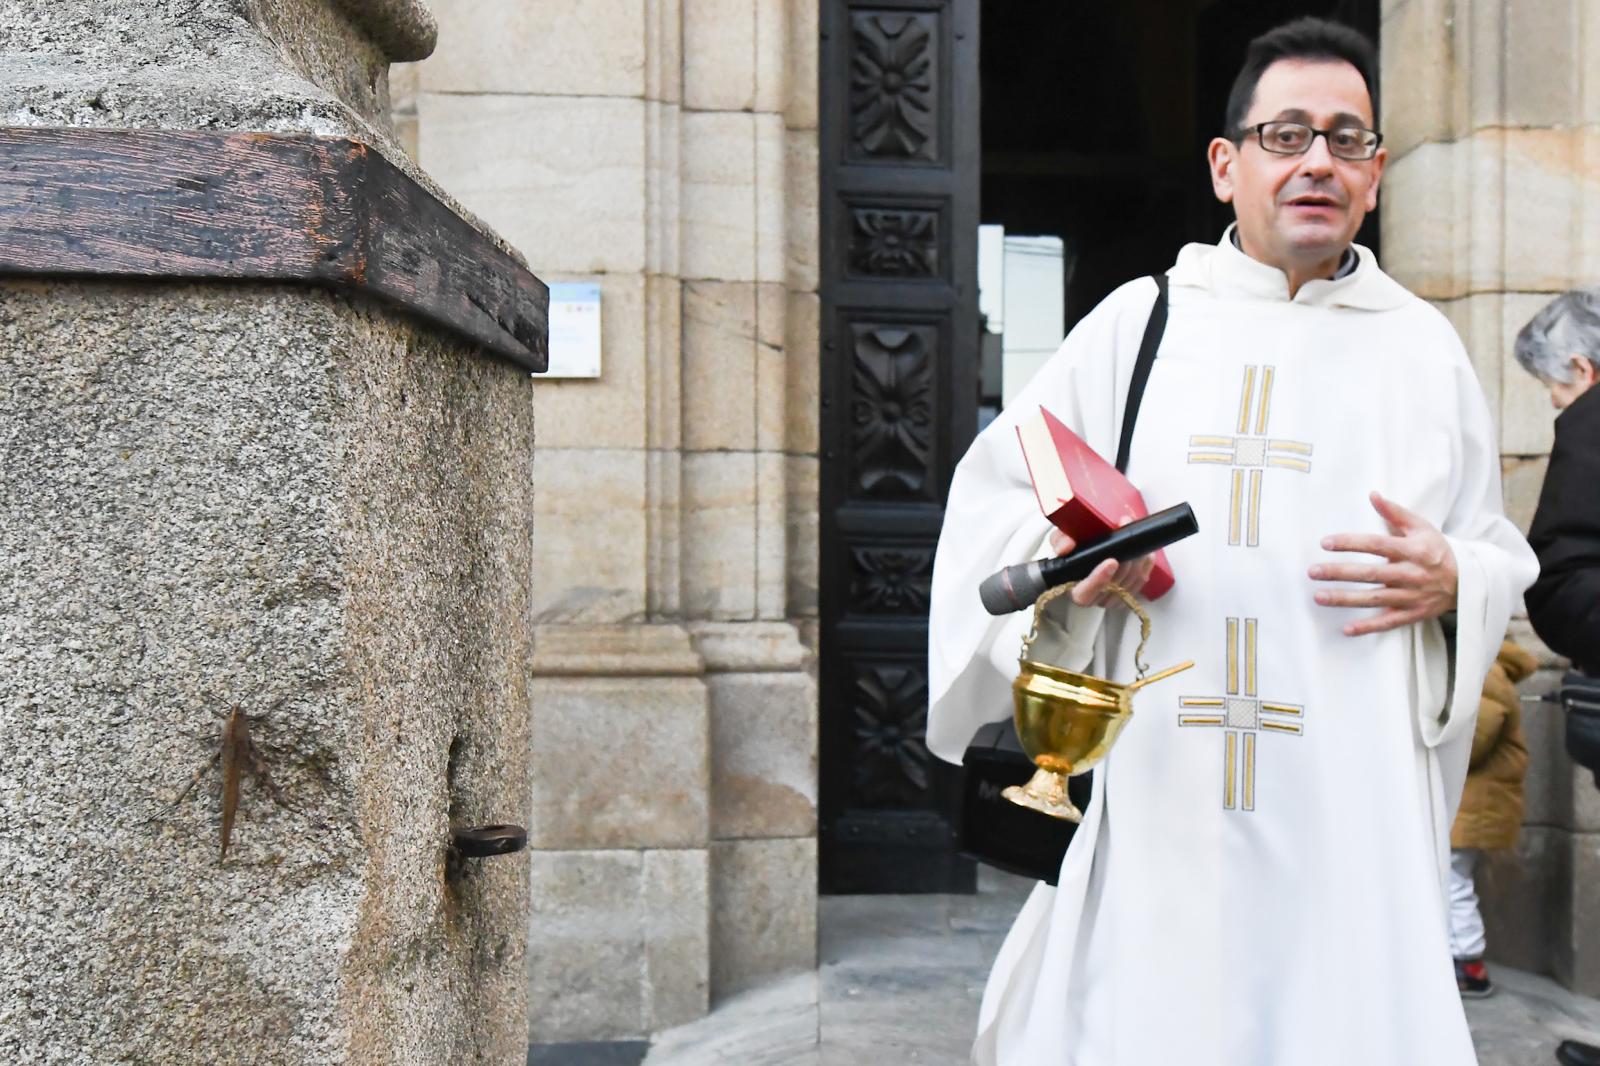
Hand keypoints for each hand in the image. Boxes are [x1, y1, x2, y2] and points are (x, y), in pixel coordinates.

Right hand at [1049, 517, 1156, 607]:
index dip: (1099, 579)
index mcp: (1075, 589)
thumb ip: (1061, 542)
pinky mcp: (1130, 592)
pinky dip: (1145, 564)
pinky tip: (1143, 550)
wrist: (1086, 547)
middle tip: (1127, 536)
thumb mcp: (1060, 540)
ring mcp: (1114, 597)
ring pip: (1131, 582)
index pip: (1085, 594)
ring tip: (1135, 537)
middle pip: (1116, 585)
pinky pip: (1142, 580)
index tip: (1111, 562)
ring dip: (1137, 560)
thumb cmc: (1073, 547)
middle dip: (1126, 561)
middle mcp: (1095, 597)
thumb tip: (1066, 548)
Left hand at [1310, 491, 1458, 636]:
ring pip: (1374, 599)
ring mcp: (1412, 596)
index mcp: (1413, 550)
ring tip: (1318, 596)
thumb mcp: (1421, 527)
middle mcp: (1411, 574)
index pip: (1377, 545)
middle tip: (1313, 571)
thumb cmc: (1437, 549)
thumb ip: (1395, 512)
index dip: (1350, 543)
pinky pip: (1388, 622)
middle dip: (1340, 573)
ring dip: (1345, 599)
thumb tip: (1373, 495)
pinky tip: (1346, 629)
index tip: (1325, 543)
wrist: (1467, 580)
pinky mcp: (1413, 614)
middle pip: (1370, 574)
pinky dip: (1368, 627)